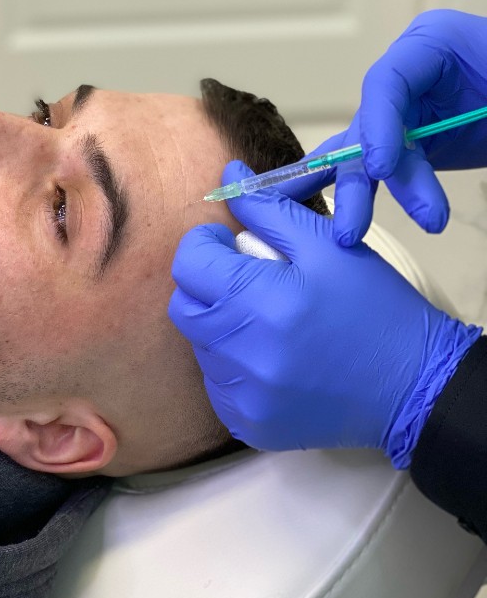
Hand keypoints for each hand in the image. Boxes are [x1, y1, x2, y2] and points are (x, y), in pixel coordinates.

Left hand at [169, 161, 480, 466]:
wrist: (413, 387)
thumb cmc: (373, 307)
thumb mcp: (327, 246)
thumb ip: (269, 210)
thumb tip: (228, 175)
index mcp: (261, 301)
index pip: (189, 263)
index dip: (204, 245)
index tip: (227, 245)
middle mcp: (243, 353)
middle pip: (184, 307)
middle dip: (205, 285)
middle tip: (245, 281)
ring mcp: (242, 394)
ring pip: (199, 346)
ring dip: (220, 326)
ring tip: (265, 322)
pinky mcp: (246, 422)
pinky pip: (215, 383)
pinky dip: (230, 365)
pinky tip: (269, 358)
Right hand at [299, 9, 486, 245]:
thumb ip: (483, 116)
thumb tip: (406, 157)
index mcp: (432, 45)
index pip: (386, 82)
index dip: (378, 126)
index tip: (380, 170)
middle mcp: (405, 79)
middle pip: (367, 129)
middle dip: (359, 181)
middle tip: (352, 227)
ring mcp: (400, 112)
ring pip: (363, 156)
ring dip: (354, 197)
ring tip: (346, 236)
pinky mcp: (405, 144)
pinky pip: (375, 170)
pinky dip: (355, 192)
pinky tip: (324, 212)